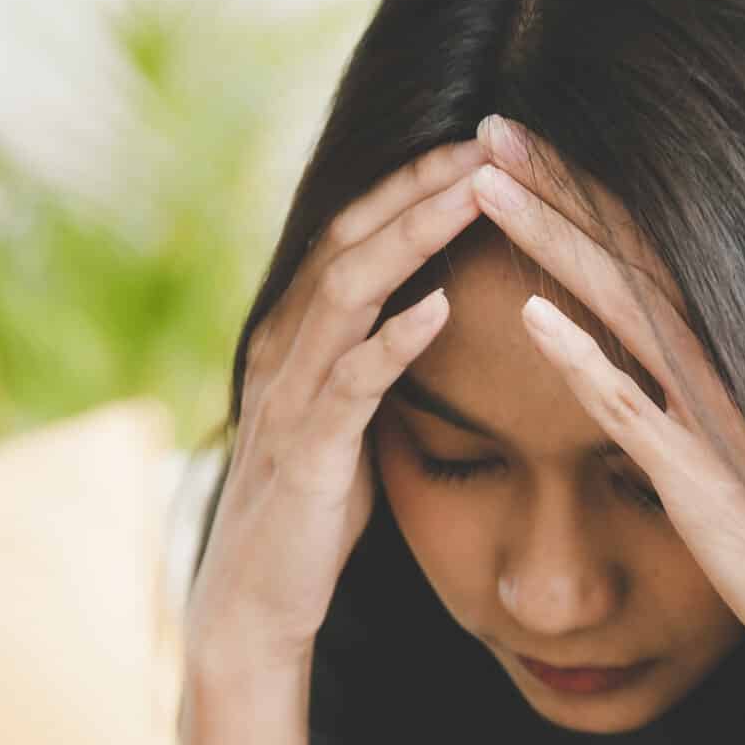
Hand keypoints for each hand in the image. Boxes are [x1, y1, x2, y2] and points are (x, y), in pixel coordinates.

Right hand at [182, 137, 491, 682]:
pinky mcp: (306, 453)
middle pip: (352, 239)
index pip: (357, 230)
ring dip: (414, 237)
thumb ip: (371, 357)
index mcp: (297, 333)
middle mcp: (284, 347)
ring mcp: (290, 396)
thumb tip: (426, 307)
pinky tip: (438, 308)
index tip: (483, 143)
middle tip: (489, 141)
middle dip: (421, 185)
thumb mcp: (346, 417)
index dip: (415, 182)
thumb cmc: (311, 512)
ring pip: (348, 291)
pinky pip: (349, 383)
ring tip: (475, 195)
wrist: (255, 603)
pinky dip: (392, 340)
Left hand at [470, 114, 744, 720]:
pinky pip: (632, 406)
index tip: (528, 143)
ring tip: (482, 185)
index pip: (649, 247)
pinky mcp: (703, 477)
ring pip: (621, 305)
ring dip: (549, 239)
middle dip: (555, 184)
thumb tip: (668, 358)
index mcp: (741, 351)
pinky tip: (528, 314)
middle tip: (487, 123)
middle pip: (627, 251)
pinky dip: (581, 357)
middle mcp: (732, 365)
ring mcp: (717, 417)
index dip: (585, 190)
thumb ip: (712, 398)